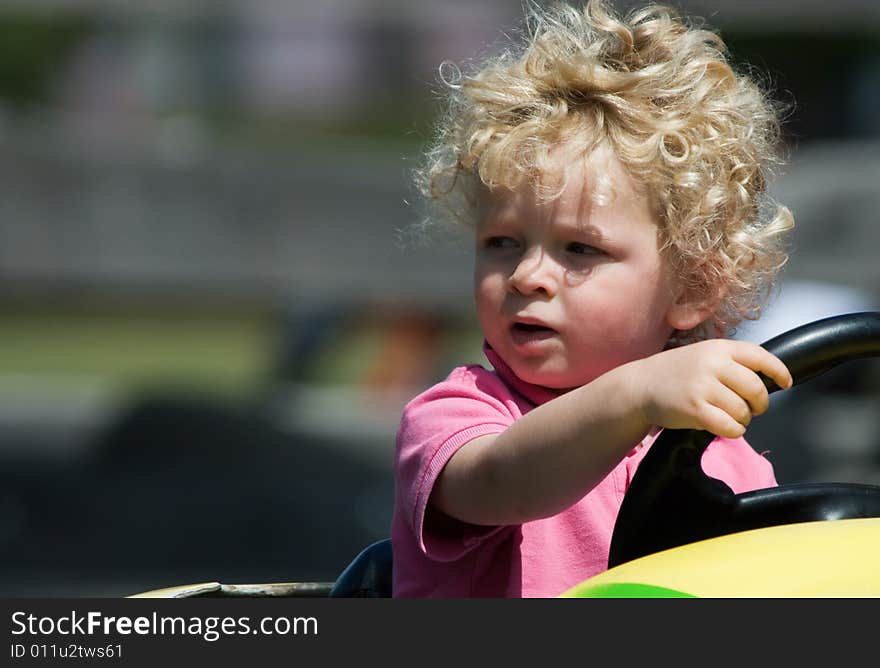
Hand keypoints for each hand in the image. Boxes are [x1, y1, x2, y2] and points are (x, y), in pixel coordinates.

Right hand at [628, 339, 792, 438]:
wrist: (641, 385)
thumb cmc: (675, 373)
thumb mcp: (703, 354)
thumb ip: (731, 362)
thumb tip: (767, 379)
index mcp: (718, 348)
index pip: (760, 357)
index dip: (778, 371)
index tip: (786, 382)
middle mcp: (712, 364)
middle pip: (756, 389)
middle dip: (759, 404)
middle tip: (753, 409)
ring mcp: (703, 387)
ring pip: (743, 411)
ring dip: (743, 419)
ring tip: (730, 417)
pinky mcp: (695, 409)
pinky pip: (729, 426)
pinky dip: (733, 430)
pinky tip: (724, 427)